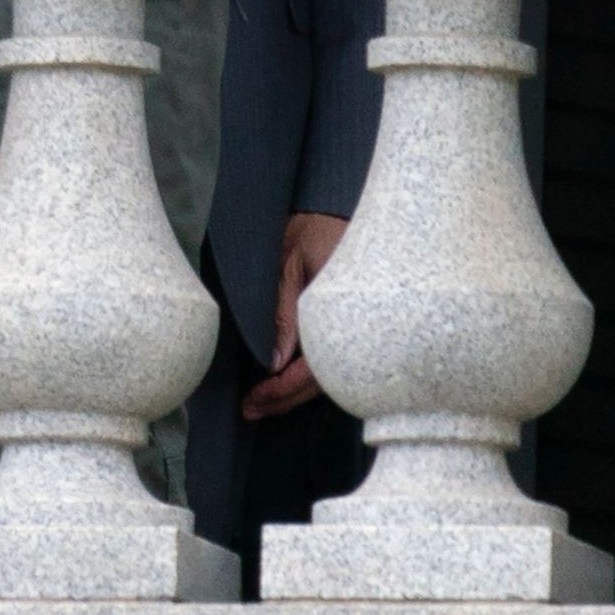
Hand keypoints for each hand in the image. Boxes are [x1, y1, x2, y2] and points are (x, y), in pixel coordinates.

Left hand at [243, 210, 345, 419]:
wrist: (339, 204)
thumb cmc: (313, 228)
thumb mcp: (291, 264)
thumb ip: (283, 313)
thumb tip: (273, 363)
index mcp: (339, 313)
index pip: (312, 371)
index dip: (280, 391)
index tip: (253, 401)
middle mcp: (357, 327)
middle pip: (322, 382)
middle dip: (285, 400)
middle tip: (252, 411)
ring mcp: (362, 328)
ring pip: (331, 375)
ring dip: (298, 391)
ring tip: (265, 403)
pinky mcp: (359, 325)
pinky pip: (337, 358)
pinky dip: (312, 375)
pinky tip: (289, 379)